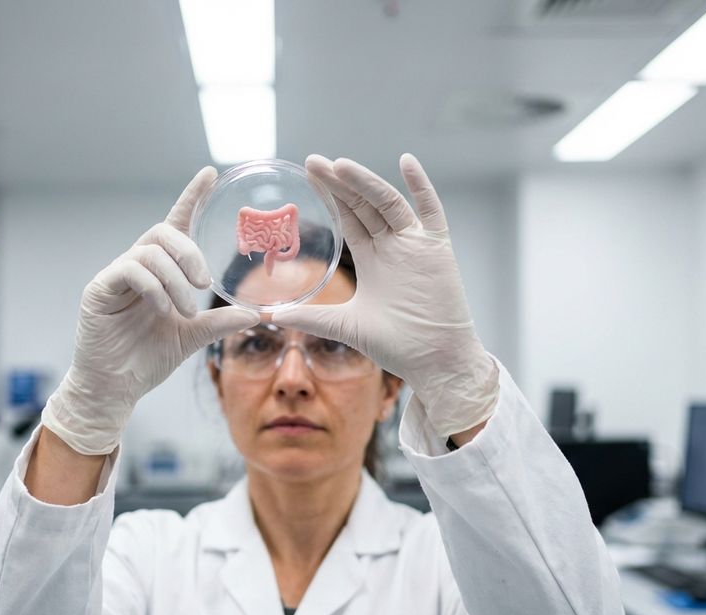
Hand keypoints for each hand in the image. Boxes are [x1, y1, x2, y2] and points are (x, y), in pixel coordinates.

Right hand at [41, 167, 259, 454]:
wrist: (116, 388)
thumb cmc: (148, 358)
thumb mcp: (193, 337)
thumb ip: (220, 322)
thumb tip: (258, 313)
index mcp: (160, 271)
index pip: (176, 224)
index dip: (191, 196)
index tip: (211, 173)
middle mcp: (137, 266)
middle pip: (163, 232)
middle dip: (190, 252)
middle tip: (206, 283)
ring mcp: (115, 276)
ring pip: (150, 251)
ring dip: (176, 279)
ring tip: (186, 310)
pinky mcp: (99, 289)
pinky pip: (129, 270)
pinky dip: (154, 287)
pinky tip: (164, 309)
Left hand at [271, 153, 497, 438]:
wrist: (434, 362)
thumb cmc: (395, 346)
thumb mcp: (343, 326)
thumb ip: (309, 317)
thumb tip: (267, 315)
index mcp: (373, 259)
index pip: (348, 218)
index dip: (329, 196)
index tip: (307, 174)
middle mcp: (393, 246)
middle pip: (363, 204)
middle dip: (339, 183)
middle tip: (313, 160)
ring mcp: (416, 244)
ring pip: (387, 203)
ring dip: (365, 182)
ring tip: (340, 165)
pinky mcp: (438, 249)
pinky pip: (432, 210)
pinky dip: (421, 186)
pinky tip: (406, 162)